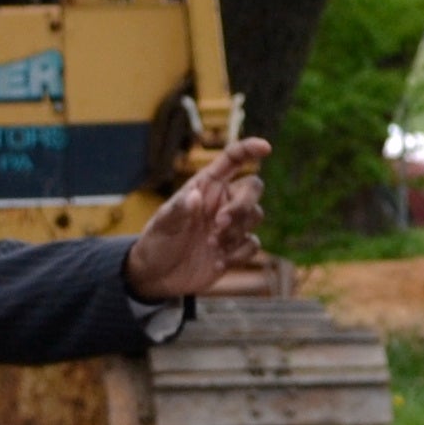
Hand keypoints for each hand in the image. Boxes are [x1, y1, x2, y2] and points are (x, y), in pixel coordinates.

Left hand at [123, 137, 271, 303]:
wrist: (157, 277)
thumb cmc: (157, 243)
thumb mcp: (162, 225)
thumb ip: (178, 210)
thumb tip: (195, 195)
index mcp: (205, 186)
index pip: (232, 160)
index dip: (249, 149)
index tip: (266, 148)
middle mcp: (222, 201)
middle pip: (252, 187)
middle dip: (242, 204)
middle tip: (219, 223)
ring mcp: (231, 225)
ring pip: (256, 215)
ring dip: (236, 231)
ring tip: (211, 244)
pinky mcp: (235, 248)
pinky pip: (253, 244)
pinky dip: (238, 254)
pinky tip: (217, 262)